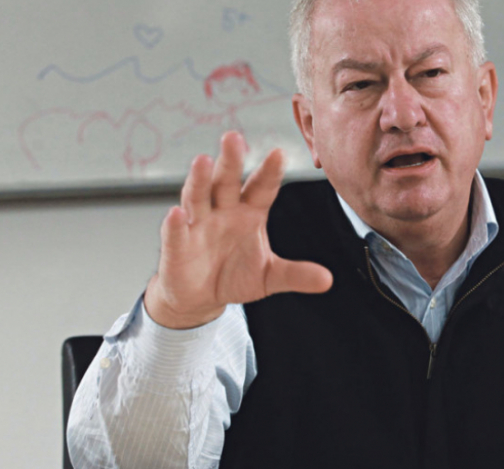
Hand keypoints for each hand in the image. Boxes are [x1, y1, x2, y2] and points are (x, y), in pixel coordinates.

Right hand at [145, 131, 332, 328]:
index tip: (279, 153)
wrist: (201, 296)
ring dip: (199, 179)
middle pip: (226, 182)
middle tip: (234, 137)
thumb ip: (296, 274)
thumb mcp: (270, 277)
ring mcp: (197, 225)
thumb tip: (327, 280)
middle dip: (230, 161)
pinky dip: (175, 223)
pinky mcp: (177, 245)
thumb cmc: (235, 276)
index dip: (269, 172)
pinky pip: (176, 232)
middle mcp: (222, 211)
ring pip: (198, 197)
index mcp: (249, 213)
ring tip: (202, 161)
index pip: (261, 188)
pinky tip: (176, 213)